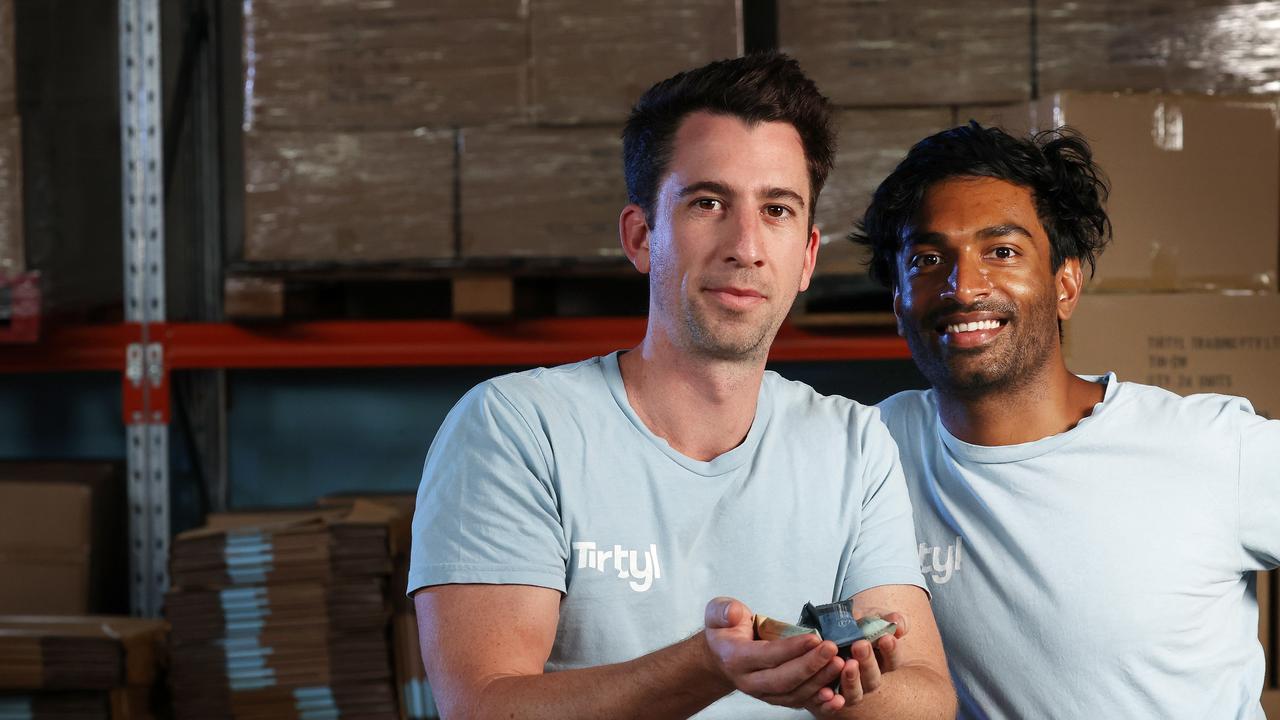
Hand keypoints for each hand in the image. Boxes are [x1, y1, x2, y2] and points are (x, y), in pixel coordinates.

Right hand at [702, 596, 845, 707]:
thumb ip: (723, 611)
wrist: (722, 655)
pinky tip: (837, 692)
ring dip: (820, 681)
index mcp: (736, 658)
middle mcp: (749, 681)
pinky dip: (819, 699)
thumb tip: (733, 613)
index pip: (767, 656)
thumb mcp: (717, 613)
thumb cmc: (725, 631)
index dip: (791, 648)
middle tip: (832, 650)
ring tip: (839, 664)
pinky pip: (799, 701)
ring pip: (794, 693)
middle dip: (811, 665)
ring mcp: (764, 693)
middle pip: (784, 679)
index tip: (814, 638)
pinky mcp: (777, 698)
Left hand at [808, 611, 908, 715]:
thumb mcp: (871, 617)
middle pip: (873, 678)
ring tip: (848, 664)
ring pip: (855, 693)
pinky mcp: (830, 696)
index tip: (886, 638)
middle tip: (861, 645)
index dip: (891, 651)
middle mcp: (868, 679)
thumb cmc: (855, 626)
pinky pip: (830, 704)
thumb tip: (899, 623)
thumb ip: (886, 620)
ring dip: (852, 680)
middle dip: (868, 662)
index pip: (892, 661)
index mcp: (882, 662)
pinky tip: (827, 691)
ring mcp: (850, 689)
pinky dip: (829, 699)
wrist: (828, 634)